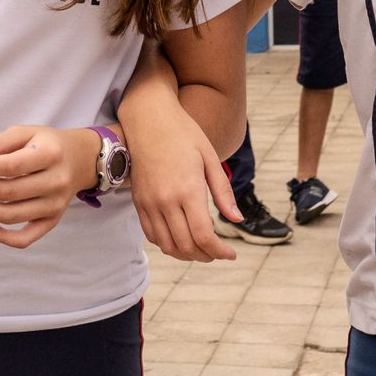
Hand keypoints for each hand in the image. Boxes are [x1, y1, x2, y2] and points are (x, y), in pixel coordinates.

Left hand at [0, 125, 98, 249]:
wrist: (80, 159)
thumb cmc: (46, 144)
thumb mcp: (25, 132)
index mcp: (50, 154)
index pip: (10, 166)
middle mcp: (56, 182)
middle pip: (7, 192)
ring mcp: (55, 205)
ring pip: (10, 215)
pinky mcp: (51, 221)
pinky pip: (25, 238)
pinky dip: (1, 237)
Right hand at [122, 96, 239, 262]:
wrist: (149, 119)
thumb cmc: (184, 134)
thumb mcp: (210, 158)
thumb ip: (223, 192)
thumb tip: (237, 219)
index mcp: (188, 189)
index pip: (203, 236)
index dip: (219, 252)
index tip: (231, 254)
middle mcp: (166, 200)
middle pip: (186, 246)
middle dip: (206, 256)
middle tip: (218, 252)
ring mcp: (149, 203)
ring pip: (167, 246)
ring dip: (186, 254)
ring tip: (201, 249)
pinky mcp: (139, 202)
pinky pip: (151, 235)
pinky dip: (167, 245)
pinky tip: (180, 238)